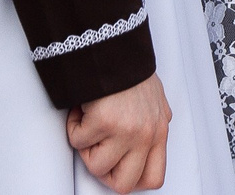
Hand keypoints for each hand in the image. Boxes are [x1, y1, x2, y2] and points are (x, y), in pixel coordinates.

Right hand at [66, 74, 170, 192]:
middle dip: (104, 172)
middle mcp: (146, 135)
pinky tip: (84, 109)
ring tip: (91, 123)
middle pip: (123, 184)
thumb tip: (144, 148)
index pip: (153, 178)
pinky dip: (74, 126)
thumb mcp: (154, 104)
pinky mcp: (103, 123)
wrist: (115, 52)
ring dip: (86, 147)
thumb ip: (151, 127)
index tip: (117, 169)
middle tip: (97, 150)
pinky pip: (78, 142)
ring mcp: (126, 131)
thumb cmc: (131, 75)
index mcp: (159, 132)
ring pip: (96, 166)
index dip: (130, 180)